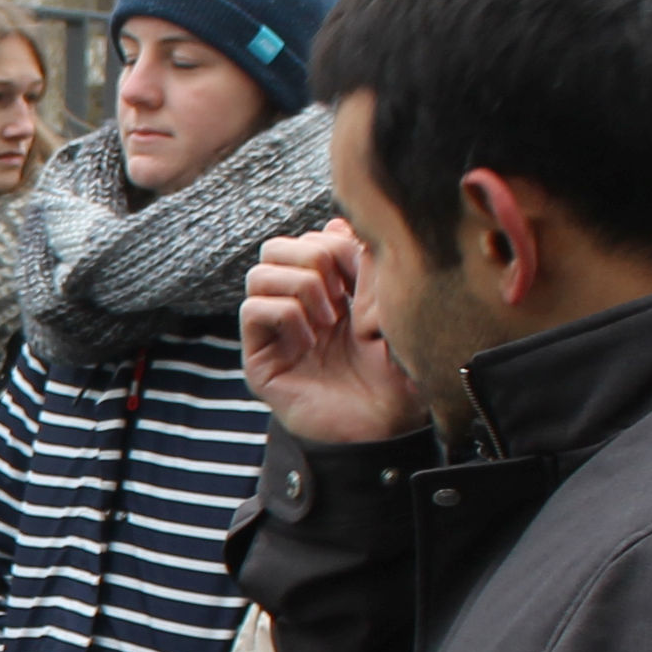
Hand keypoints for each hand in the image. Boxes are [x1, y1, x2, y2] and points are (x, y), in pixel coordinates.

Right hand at [241, 223, 424, 444]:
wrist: (385, 429)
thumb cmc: (399, 375)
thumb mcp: (392, 308)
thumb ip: (369, 265)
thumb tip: (335, 223)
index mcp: (333, 292)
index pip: (313, 238)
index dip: (337, 242)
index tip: (365, 273)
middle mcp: (299, 308)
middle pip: (277, 247)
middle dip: (314, 257)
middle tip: (342, 292)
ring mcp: (276, 333)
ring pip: (260, 272)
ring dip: (300, 286)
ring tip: (327, 318)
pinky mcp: (260, 359)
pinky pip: (253, 309)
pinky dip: (284, 314)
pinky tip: (310, 339)